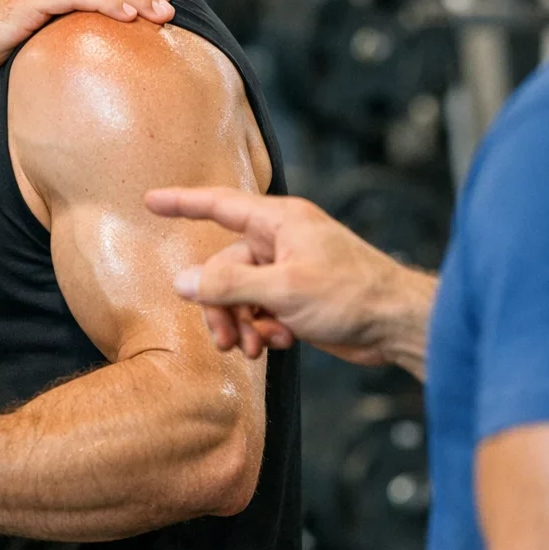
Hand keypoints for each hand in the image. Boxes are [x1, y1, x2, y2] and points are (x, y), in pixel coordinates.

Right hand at [145, 188, 405, 366]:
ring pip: (239, 293)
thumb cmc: (352, 294)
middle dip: (220, 305)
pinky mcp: (295, 296)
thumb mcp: (284, 290)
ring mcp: (286, 269)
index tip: (150, 201)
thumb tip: (183, 282)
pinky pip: (258, 309)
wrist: (398, 325)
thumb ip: (230, 286)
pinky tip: (279, 343)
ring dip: (240, 322)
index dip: (181, 202)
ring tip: (254, 348)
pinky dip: (261, 328)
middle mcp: (279, 240)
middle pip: (223, 268)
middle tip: (225, 339)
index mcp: (278, 221)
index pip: (218, 204)